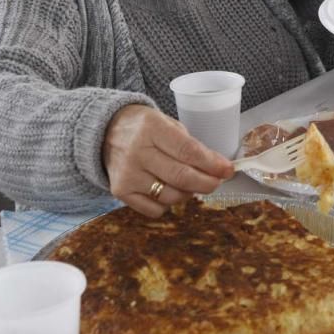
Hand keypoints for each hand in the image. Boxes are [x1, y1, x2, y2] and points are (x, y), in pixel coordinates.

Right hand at [101, 104, 233, 217]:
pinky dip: (169, 203)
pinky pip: (155, 209)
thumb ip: (191, 145)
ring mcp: (127, 174)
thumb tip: (218, 168)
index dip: (212, 164)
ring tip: (191, 184)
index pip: (188, 151)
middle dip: (207, 183)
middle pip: (181, 177)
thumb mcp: (168, 124)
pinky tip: (169, 189)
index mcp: (151, 128)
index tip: (228, 170)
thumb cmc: (145, 128)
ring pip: (170, 196)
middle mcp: (137, 152)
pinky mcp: (120, 192)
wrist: (105, 131)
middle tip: (217, 182)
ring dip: (189, 194)